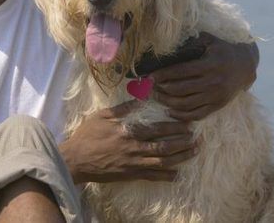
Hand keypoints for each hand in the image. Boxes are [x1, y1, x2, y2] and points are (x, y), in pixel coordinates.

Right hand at [59, 101, 196, 183]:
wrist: (76, 160)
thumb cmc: (88, 135)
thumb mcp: (103, 115)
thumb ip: (123, 108)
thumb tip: (141, 97)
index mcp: (129, 131)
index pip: (157, 128)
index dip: (174, 126)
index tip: (188, 123)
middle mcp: (134, 148)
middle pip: (165, 146)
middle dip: (183, 142)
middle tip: (197, 138)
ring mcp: (134, 163)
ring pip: (163, 161)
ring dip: (180, 157)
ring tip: (194, 152)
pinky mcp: (130, 175)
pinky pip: (152, 177)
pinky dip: (166, 176)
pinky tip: (177, 174)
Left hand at [150, 32, 258, 120]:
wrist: (246, 66)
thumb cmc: (222, 49)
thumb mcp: (209, 40)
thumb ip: (191, 41)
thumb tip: (168, 44)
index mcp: (210, 64)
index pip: (180, 72)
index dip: (163, 75)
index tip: (150, 76)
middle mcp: (214, 82)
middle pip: (180, 89)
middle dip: (161, 89)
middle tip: (149, 87)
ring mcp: (216, 96)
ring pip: (186, 104)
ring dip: (167, 102)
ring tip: (156, 96)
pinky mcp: (218, 106)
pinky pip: (196, 115)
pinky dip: (181, 115)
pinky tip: (169, 110)